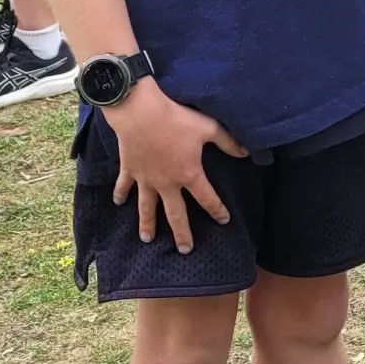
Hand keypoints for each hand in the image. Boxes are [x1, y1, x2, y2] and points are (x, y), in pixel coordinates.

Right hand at [103, 78, 247, 252]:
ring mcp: (145, 179)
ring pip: (146, 208)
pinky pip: (124, 186)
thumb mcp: (209, 128)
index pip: (207, 198)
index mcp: (189, 174)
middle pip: (175, 214)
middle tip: (185, 250)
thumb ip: (229, 142)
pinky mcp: (129, 170)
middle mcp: (167, 183)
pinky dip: (120, 195)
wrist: (141, 113)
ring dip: (147, 224)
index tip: (224, 221)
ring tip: (147, 239)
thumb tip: (246, 153)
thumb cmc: (177, 119)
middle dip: (181, 233)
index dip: (217, 210)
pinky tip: (119, 203)